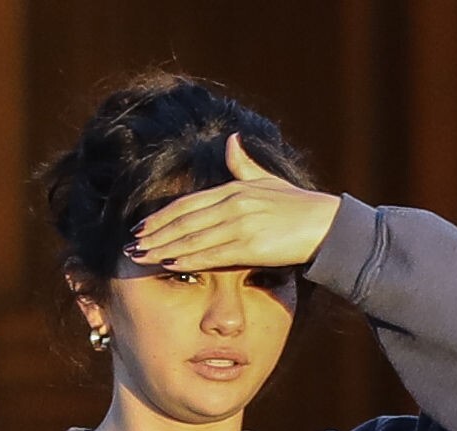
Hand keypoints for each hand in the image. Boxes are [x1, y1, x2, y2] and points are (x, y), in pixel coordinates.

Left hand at [125, 133, 340, 270]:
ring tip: (141, 258)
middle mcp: (233, 204)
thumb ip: (244, 164)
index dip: (161, 216)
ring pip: (192, 238)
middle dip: (154, 235)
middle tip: (130, 246)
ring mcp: (241, 224)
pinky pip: (211, 255)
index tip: (141, 227)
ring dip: (163, 249)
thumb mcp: (268, 180)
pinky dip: (188, 259)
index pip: (188, 203)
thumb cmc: (299, 207)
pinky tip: (170, 264)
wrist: (327, 226)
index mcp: (234, 189)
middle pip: (183, 220)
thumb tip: (231, 141)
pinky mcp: (250, 245)